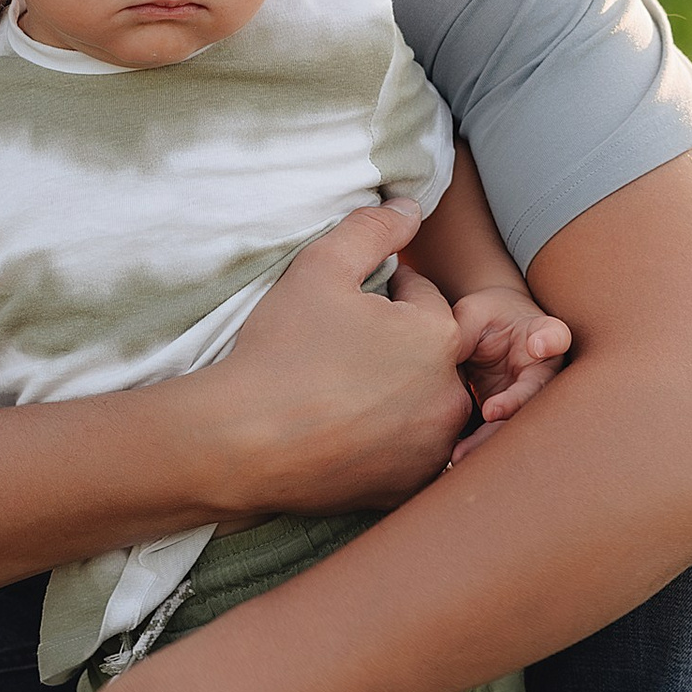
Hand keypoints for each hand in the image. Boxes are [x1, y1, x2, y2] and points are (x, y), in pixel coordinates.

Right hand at [206, 203, 473, 515]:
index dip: (381, 293)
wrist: (242, 442)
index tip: (344, 308)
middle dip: (396, 343)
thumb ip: (372, 229)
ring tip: (341, 388)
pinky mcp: (408, 486)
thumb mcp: (320, 267)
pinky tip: (343, 428)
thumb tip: (411, 206)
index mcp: (439, 336)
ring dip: (396, 391)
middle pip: (429, 352)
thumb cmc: (281, 350)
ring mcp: (431, 448)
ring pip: (422, 402)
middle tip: (341, 348)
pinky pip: (407, 450)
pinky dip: (385, 438)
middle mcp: (450, 396)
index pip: (421, 296)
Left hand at [447, 289, 573, 454]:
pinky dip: (480, 447)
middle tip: (491, 413)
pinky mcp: (510, 416)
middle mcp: (542, 369)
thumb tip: (446, 362)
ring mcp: (528, 396)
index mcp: (538, 333)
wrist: (487, 336)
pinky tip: (456, 456)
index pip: (555, 334)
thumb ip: (463, 333)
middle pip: (537, 390)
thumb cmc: (484, 318)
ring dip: (492, 436)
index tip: (538, 345)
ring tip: (463, 452)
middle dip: (515, 403)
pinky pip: (499, 435)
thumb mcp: (470, 314)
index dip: (551, 340)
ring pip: (518, 421)